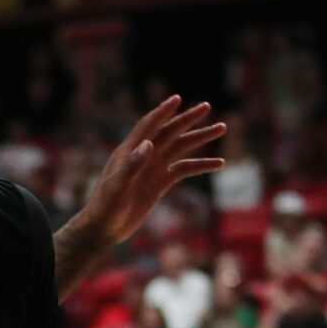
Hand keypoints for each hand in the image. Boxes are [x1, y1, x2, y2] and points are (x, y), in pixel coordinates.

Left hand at [67, 97, 227, 252]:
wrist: (105, 228)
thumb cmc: (105, 206)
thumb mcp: (117, 186)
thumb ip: (132, 165)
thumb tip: (149, 144)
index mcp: (129, 151)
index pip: (148, 125)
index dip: (162, 112)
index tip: (177, 99)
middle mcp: (144, 155)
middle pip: (170, 132)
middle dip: (188, 119)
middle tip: (207, 106)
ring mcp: (153, 168)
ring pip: (181, 148)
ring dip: (200, 138)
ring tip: (221, 128)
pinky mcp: (161, 183)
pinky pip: (185, 170)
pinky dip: (201, 165)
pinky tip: (218, 164)